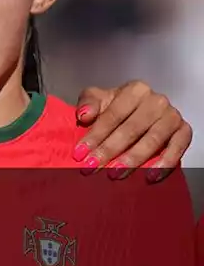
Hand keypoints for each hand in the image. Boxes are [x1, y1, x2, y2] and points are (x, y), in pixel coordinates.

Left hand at [74, 81, 191, 181]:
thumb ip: (88, 103)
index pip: (112, 116)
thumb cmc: (118, 106)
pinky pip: (177, 149)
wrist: (140, 110)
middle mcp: (156, 101)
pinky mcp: (185, 131)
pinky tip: (149, 176)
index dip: (95, 135)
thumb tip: (84, 116)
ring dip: (132, 160)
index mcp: (135, 90)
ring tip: (115, 174)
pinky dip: (164, 164)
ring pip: (151, 141)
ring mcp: (172, 116)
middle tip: (93, 166)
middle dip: (109, 150)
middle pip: (130, 129)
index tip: (80, 153)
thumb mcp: (98, 98)